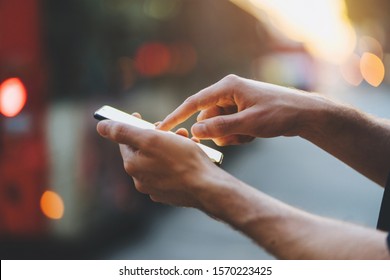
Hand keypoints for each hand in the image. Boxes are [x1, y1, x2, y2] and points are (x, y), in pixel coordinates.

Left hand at [96, 119, 221, 207]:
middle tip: (172, 130)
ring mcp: (156, 188)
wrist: (207, 187)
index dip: (133, 126)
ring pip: (159, 160)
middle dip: (157, 136)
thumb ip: (124, 132)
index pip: (125, 140)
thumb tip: (101, 126)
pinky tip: (190, 155)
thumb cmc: (182, 161)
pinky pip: (170, 172)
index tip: (139, 116)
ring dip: (170, 146)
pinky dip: (177, 161)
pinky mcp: (170, 193)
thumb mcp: (151, 139)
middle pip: (144, 150)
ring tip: (185, 140)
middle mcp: (141, 179)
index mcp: (133, 165)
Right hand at [158, 74, 328, 145]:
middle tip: (236, 137)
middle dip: (217, 132)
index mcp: (227, 87)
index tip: (162, 128)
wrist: (305, 114)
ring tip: (249, 134)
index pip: (194, 102)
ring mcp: (235, 102)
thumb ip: (219, 128)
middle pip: (207, 118)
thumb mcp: (248, 123)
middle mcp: (228, 92)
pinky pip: (229, 127)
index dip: (177, 116)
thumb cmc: (279, 113)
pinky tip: (254, 134)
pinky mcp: (242, 111)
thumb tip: (196, 131)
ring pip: (218, 125)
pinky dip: (238, 135)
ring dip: (230, 136)